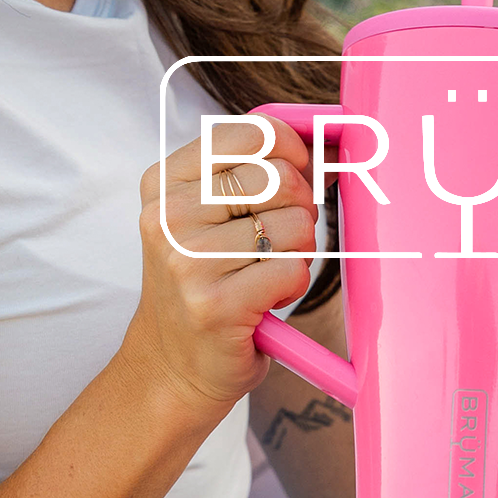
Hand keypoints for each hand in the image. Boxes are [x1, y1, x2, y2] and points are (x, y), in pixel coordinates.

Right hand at [124, 117, 319, 430]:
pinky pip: (293, 271)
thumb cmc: (211, 281)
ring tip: (262, 274)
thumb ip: (263, 170)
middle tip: (275, 242)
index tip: (297, 174)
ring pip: (295, 226)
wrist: (173, 365)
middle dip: (298, 211)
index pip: (253, 132)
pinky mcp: (213, 303)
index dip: (292, 151)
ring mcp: (186, 259)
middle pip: (280, 178)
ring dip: (297, 254)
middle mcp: (168, 215)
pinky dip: (292, 287)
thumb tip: (331, 140)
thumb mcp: (216, 215)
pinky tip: (262, 301)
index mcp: (166, 181)